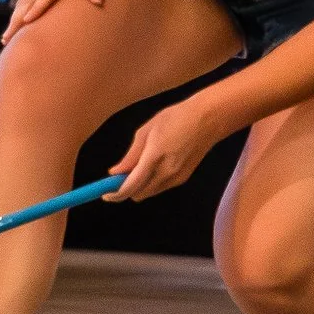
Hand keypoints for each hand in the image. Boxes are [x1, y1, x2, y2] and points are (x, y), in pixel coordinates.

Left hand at [107, 96, 224, 201]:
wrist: (208, 119)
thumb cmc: (175, 118)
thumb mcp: (146, 131)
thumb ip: (130, 156)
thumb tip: (114, 173)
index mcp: (154, 157)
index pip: (131, 185)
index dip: (116, 194)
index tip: (105, 195)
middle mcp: (167, 172)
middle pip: (139, 194)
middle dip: (126, 189)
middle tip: (118, 178)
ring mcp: (177, 177)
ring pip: (150, 193)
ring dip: (139, 187)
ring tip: (136, 168)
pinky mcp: (184, 178)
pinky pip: (161, 187)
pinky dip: (151, 183)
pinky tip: (152, 167)